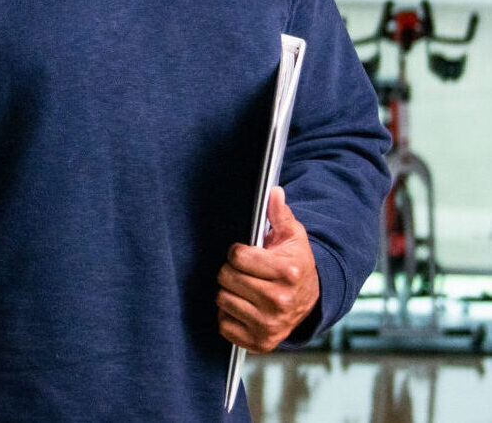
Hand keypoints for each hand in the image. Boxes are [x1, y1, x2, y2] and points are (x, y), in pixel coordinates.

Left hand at [216, 186, 319, 352]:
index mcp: (287, 273)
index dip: (236, 252)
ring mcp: (270, 325)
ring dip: (228, 292)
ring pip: (222, 300)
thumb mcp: (292, 235)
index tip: (245, 253)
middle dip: (230, 270)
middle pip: (226, 278)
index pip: (237, 257)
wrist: (311, 300)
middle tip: (244, 271)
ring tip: (244, 287)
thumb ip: (279, 213)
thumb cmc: (295, 263)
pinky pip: (224, 325)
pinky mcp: (261, 342)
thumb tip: (273, 190)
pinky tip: (243, 306)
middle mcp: (279, 302)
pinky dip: (228, 315)